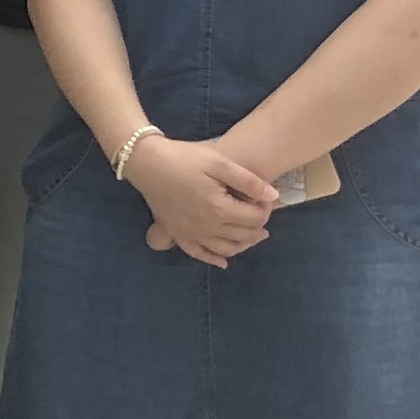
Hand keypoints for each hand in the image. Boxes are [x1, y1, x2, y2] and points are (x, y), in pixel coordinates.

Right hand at [128, 134, 277, 265]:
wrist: (146, 162)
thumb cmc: (183, 157)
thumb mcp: (219, 162)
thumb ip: (248, 181)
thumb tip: (273, 197)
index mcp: (219, 209)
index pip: (255, 218)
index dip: (265, 208)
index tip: (263, 197)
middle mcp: (207, 228)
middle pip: (244, 235)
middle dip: (258, 225)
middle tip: (259, 211)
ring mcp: (191, 234)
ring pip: (226, 249)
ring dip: (244, 244)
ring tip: (253, 234)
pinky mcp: (177, 234)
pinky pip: (199, 254)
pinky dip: (214, 259)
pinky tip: (223, 261)